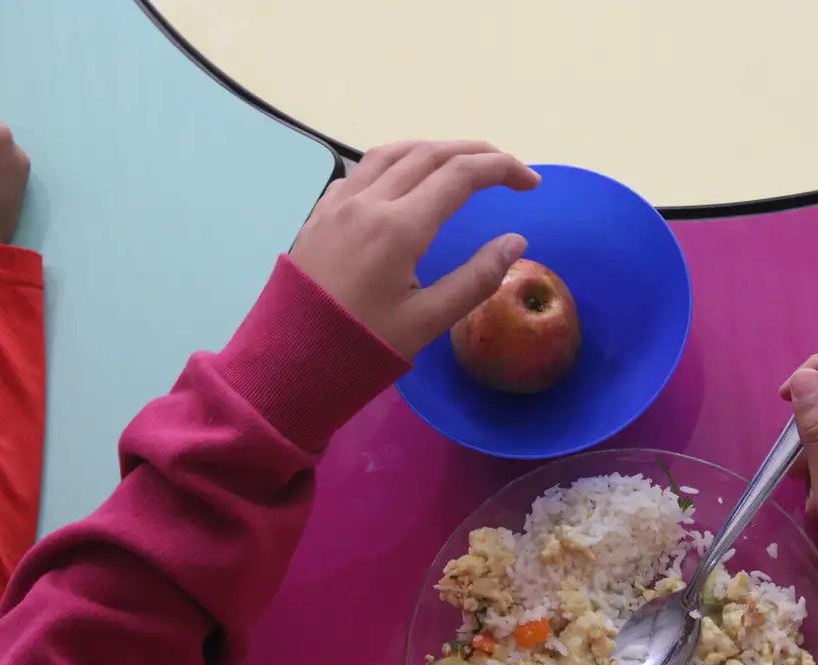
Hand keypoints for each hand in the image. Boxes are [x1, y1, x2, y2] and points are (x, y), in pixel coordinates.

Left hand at [290, 140, 539, 357]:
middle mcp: (368, 203)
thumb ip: (476, 279)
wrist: (286, 362)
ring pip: (392, 153)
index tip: (531, 184)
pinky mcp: (319, 215)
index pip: (461, 175)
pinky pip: (361, 171)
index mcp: (399, 228)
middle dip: (475, 153)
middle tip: (507, 169)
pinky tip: (402, 181)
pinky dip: (394, 163)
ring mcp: (338, 204)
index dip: (502, 169)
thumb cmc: (360, 348)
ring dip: (433, 150)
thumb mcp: (427, 323)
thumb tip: (516, 241)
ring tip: (460, 164)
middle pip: (430, 154)